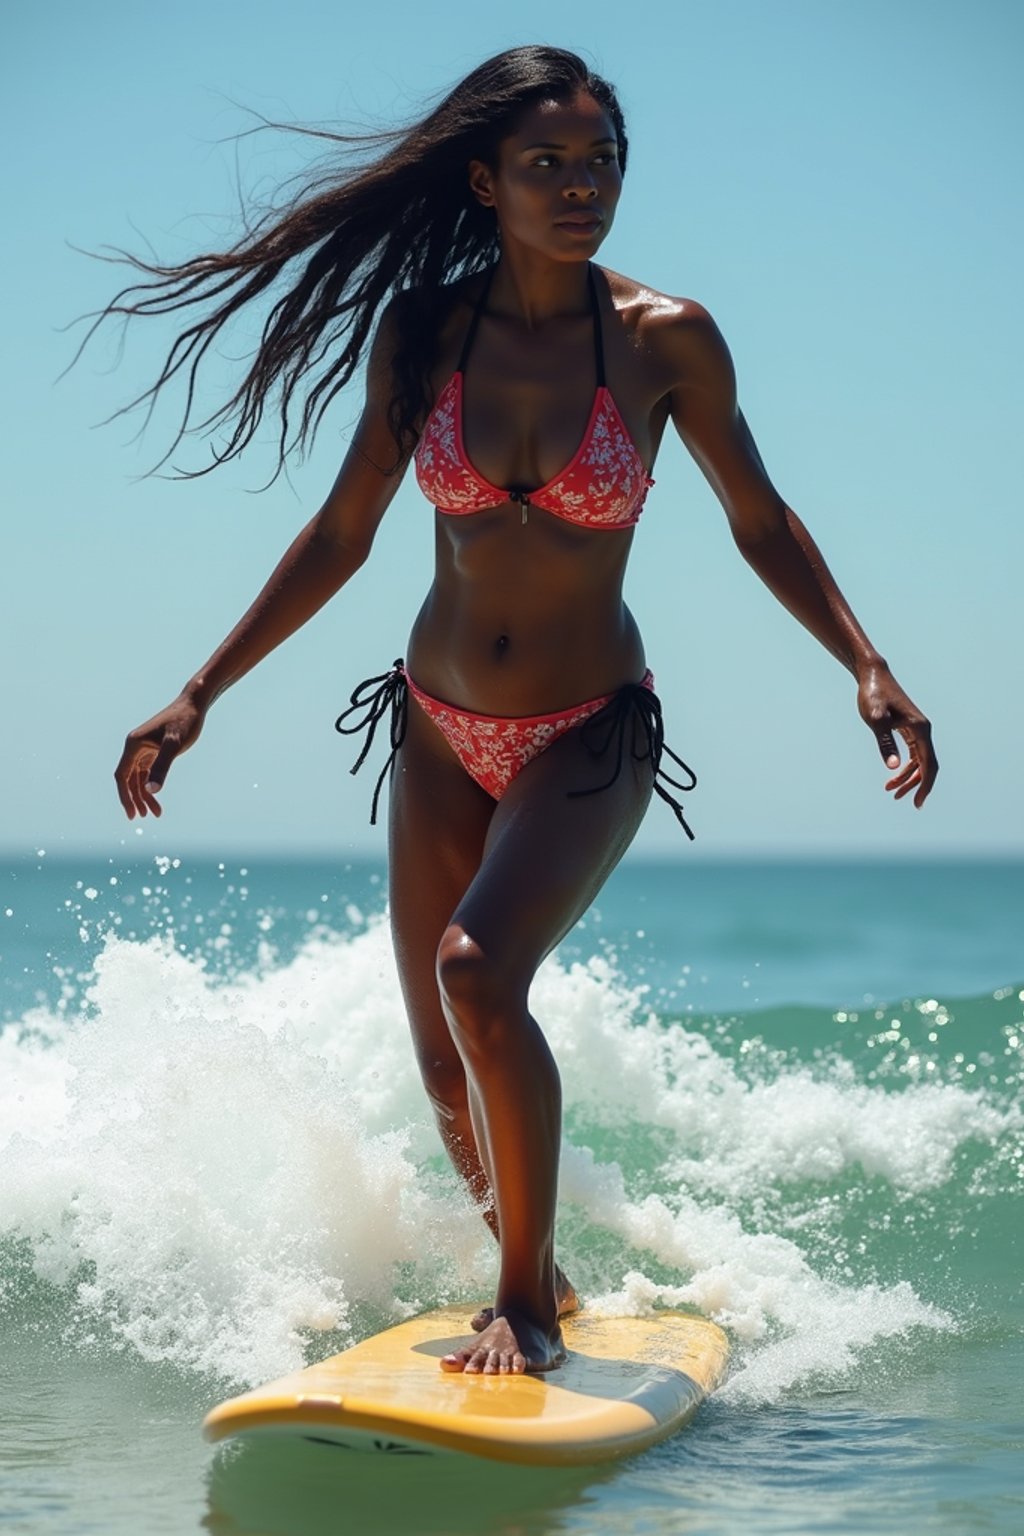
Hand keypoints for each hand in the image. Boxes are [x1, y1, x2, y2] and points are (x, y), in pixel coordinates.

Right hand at [114, 694, 205, 817]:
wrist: (194, 705)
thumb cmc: (185, 722)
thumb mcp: (174, 746)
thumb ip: (162, 767)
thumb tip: (151, 790)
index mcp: (133, 745)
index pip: (122, 776)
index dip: (125, 796)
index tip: (132, 814)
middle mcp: (134, 746)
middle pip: (128, 779)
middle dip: (135, 799)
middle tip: (144, 818)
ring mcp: (143, 748)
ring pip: (138, 777)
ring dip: (144, 794)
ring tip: (156, 813)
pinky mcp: (153, 750)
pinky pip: (147, 772)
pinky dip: (151, 785)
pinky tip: (157, 797)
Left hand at [857, 662, 937, 807]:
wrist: (872, 676)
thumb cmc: (873, 695)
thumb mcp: (876, 720)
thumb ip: (885, 743)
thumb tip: (894, 768)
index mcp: (920, 729)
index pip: (928, 764)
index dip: (925, 785)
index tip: (917, 803)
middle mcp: (924, 730)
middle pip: (927, 765)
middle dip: (916, 785)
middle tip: (899, 799)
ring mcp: (917, 729)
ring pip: (919, 761)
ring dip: (908, 778)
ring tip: (889, 790)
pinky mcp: (909, 728)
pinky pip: (913, 753)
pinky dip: (905, 767)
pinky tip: (892, 775)